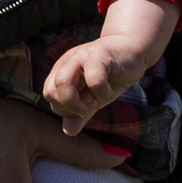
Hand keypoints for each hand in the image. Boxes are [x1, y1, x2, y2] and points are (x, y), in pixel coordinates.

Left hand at [43, 0, 177, 124]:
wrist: (132, 51)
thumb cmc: (111, 75)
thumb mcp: (94, 98)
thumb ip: (81, 114)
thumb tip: (68, 131)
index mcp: (61, 71)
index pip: (49, 94)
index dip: (64, 108)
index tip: (83, 109)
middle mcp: (67, 63)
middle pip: (50, 90)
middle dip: (69, 106)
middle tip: (88, 106)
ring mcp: (81, 57)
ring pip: (63, 82)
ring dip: (79, 101)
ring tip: (95, 100)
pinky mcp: (99, 56)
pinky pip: (94, 80)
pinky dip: (102, 92)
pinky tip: (110, 89)